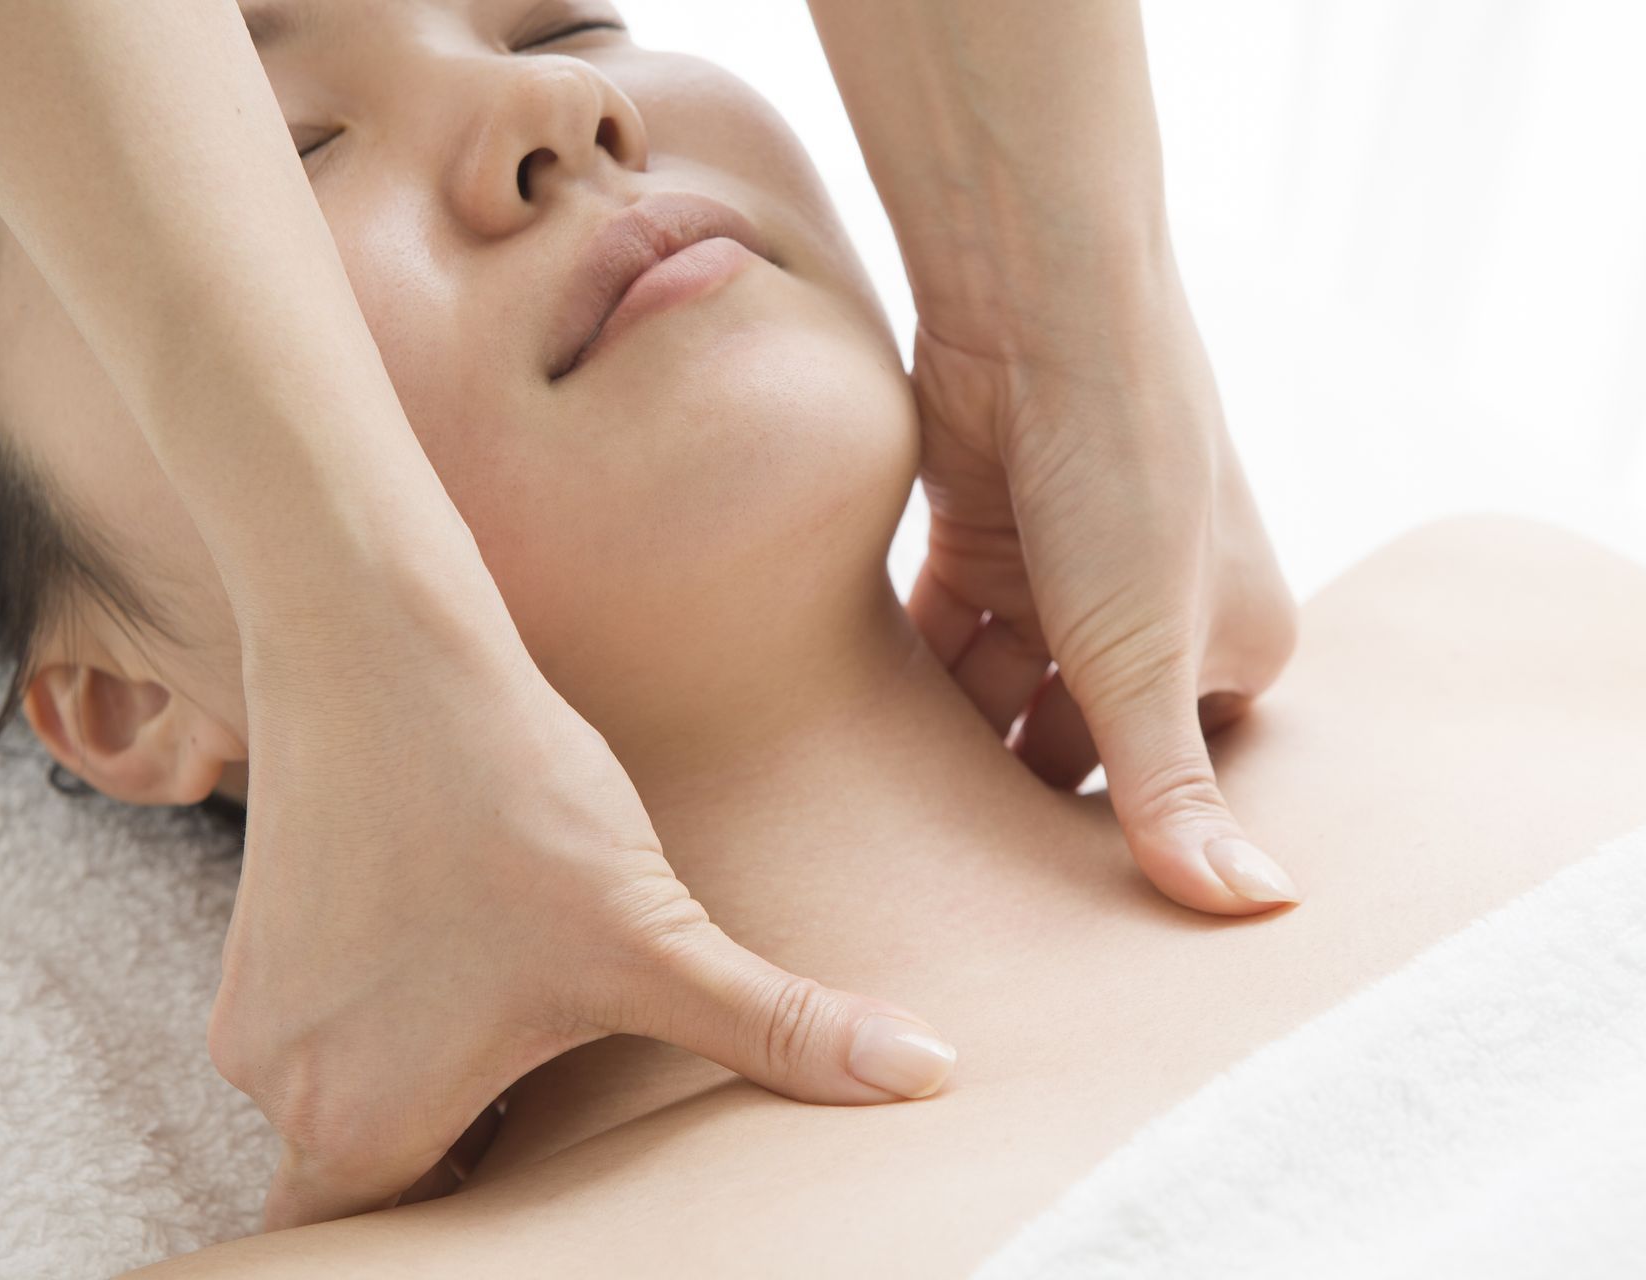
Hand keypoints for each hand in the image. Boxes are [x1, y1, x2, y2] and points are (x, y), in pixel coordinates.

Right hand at [206, 584, 954, 1229]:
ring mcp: (255, 1004)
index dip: (468, 1238)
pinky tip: (472, 943)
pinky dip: (390, 1011)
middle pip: (370, 1180)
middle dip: (460, 1160)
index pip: (391, 1251)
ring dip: (429, 1076)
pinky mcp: (257, 934)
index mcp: (364, 1120)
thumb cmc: (507, 795)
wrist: (379, 643)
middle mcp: (282, 1081)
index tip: (523, 1197)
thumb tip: (924, 1071)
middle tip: (538, 1118)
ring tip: (515, 1012)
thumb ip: (776, 1027)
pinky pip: (324, 1020)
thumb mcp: (650, 932)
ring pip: (347, 1093)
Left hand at [904, 292, 1301, 914]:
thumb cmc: (1127, 472)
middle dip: (1018, 801)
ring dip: (949, 750)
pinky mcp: (978, 542)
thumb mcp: (1145, 650)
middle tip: (952, 899)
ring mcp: (1059, 577)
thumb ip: (1172, 788)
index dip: (1112, 841)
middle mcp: (1152, 613)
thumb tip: (1255, 908)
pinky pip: (941, 639)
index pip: (1172, 775)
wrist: (1037, 309)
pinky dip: (907, 683)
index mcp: (1234, 643)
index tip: (1046, 922)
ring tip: (885, 838)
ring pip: (997, 693)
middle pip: (1076, 739)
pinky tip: (850, 750)